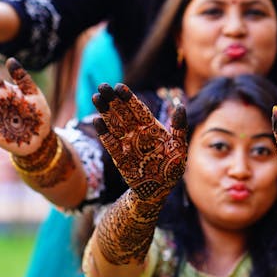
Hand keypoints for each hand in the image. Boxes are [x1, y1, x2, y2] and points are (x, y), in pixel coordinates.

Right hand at [92, 83, 187, 201]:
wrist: (159, 189)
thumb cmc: (172, 167)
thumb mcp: (179, 147)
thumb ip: (179, 127)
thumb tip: (180, 106)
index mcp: (151, 127)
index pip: (138, 108)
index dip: (128, 97)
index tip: (119, 86)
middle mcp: (137, 132)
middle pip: (123, 112)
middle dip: (113, 99)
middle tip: (102, 86)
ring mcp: (127, 143)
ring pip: (114, 124)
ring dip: (105, 111)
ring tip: (97, 97)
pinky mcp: (120, 157)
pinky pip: (111, 143)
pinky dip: (105, 133)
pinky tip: (98, 121)